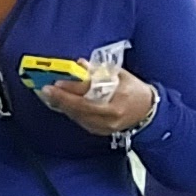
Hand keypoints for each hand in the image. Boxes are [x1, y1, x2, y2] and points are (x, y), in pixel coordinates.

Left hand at [40, 59, 156, 139]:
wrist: (148, 111)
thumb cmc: (136, 91)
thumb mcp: (120, 76)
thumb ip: (98, 71)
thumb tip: (80, 64)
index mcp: (116, 104)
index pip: (86, 100)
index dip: (68, 93)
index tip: (54, 85)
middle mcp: (109, 119)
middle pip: (78, 111)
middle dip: (60, 100)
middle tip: (46, 90)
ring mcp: (104, 128)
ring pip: (77, 117)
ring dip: (62, 106)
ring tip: (51, 95)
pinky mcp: (100, 131)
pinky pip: (81, 121)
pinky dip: (71, 112)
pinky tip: (63, 104)